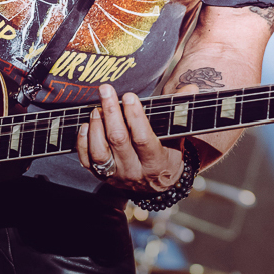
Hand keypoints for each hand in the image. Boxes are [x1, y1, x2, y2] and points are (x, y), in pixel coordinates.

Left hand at [76, 84, 195, 192]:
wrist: (158, 185)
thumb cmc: (169, 152)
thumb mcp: (180, 135)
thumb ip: (182, 111)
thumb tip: (190, 88)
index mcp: (156, 162)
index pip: (142, 138)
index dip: (135, 116)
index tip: (129, 96)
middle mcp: (135, 171)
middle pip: (118, 140)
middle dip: (111, 112)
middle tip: (106, 90)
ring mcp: (116, 176)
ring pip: (100, 152)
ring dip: (96, 127)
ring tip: (96, 108)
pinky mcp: (102, 177)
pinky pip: (88, 161)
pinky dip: (83, 143)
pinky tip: (85, 125)